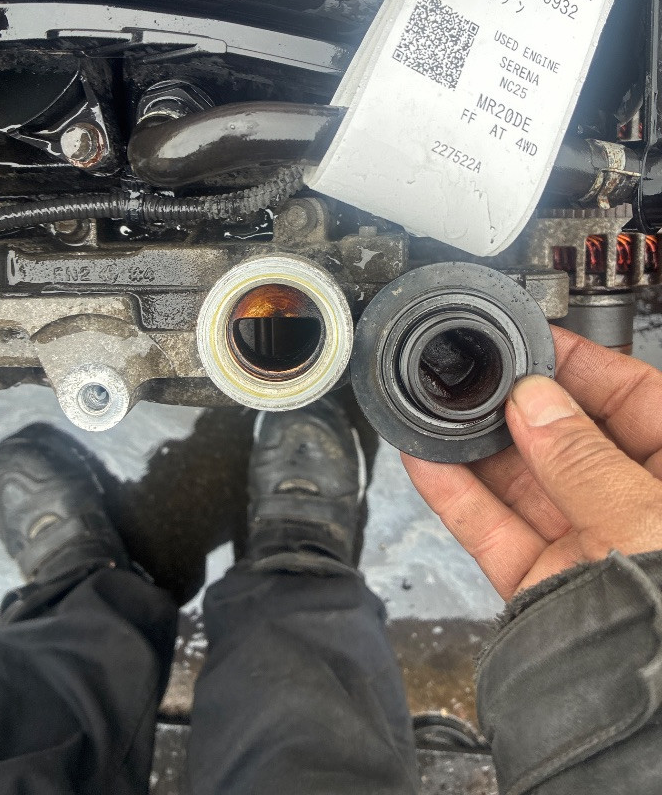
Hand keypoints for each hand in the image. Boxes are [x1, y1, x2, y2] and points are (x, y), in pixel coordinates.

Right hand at [402, 326, 661, 599]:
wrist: (661, 723)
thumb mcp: (647, 518)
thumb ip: (584, 457)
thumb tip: (535, 402)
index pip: (633, 398)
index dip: (579, 365)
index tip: (531, 340)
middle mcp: (637, 508)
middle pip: (566, 436)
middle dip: (515, 403)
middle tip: (475, 372)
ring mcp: (588, 546)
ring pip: (521, 480)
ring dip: (475, 442)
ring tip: (437, 403)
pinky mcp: (545, 583)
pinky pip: (492, 530)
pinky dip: (454, 494)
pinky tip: (426, 456)